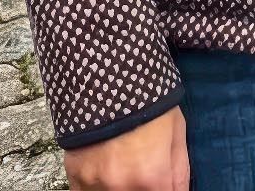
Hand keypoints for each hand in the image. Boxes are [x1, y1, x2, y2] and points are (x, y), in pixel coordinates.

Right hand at [64, 109, 187, 189]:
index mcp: (152, 176)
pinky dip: (96, 187)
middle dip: (141, 187)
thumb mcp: (176, 131)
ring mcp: (95, 184)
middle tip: (140, 169)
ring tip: (123, 163)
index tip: (159, 182)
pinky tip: (105, 169)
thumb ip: (180, 171)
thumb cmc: (150, 101)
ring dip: (118, 187)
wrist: (109, 76)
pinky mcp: (74, 177)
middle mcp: (122, 187)